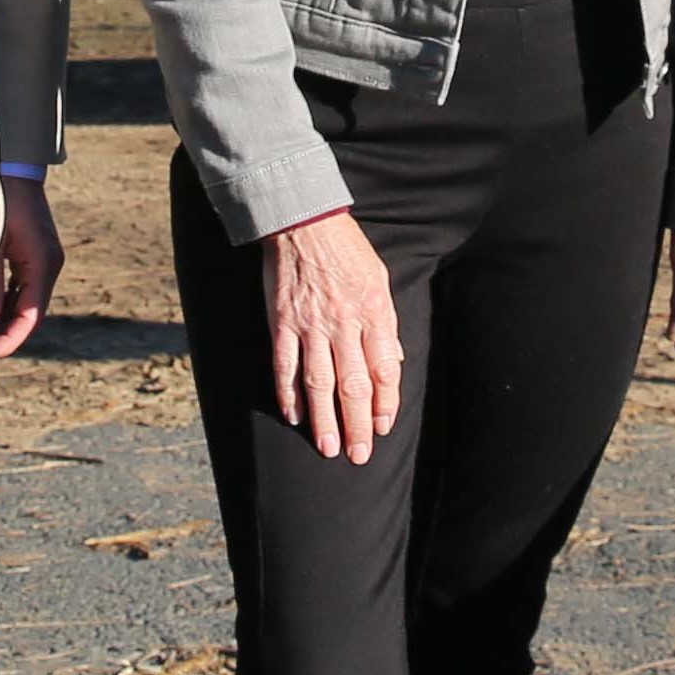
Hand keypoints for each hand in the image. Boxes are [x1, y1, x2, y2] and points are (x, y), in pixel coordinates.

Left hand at [0, 178, 61, 360]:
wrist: (12, 163)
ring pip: (23, 304)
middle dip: (0, 335)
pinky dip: (2, 306)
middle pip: (28, 315)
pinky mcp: (30, 256)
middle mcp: (47, 266)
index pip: (30, 316)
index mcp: (43, 263)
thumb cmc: (0, 197)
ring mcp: (40, 261)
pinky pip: (20, 290)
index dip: (9, 339)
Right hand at [261, 209, 403, 463]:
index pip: (384, 370)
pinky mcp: (282, 323)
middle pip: (353, 385)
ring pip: (319, 383)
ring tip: (328, 448)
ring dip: (324, 420)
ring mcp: (310, 325)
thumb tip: (393, 360)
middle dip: (357, 424)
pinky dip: (288, 394)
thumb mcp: (379, 278)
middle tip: (358, 454)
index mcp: (374, 312)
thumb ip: (386, 322)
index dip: (385, 403)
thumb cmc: (346, 249)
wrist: (303, 220)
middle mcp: (344, 323)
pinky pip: (285, 366)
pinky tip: (294, 416)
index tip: (382, 427)